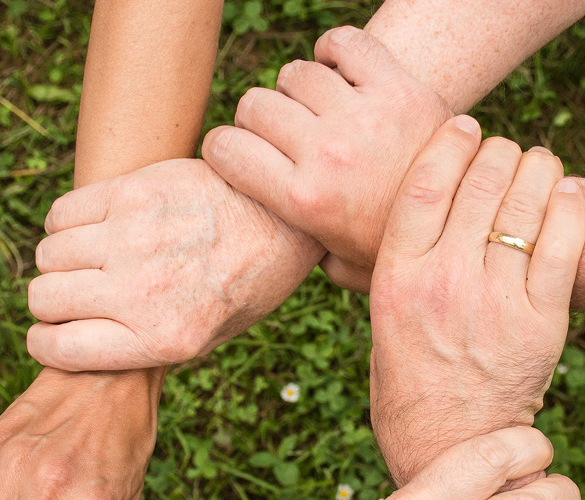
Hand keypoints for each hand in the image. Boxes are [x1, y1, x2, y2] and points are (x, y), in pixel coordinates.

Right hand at [26, 160, 323, 370]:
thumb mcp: (209, 337)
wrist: (283, 219)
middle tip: (77, 296)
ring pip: (48, 255)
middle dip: (52, 303)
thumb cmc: (247, 284)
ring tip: (91, 261)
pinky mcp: (134, 193)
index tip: (52, 335)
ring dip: (60, 262)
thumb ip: (147, 346)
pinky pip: (62, 213)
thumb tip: (86, 345)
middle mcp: (143, 292)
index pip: (59, 349)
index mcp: (164, 339)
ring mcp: (135, 239)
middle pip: (44, 298)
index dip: (46, 344)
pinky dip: (66, 224)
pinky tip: (95, 229)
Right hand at [202, 26, 450, 292]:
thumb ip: (300, 252)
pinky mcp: (398, 88)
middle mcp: (327, 154)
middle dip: (257, 120)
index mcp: (304, 201)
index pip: (225, 149)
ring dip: (297, 91)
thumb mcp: (340, 268)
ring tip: (315, 111)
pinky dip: (334, 51)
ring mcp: (363, 117)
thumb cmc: (394, 248)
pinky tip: (338, 74)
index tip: (234, 154)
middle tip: (279, 136)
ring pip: (295, 73)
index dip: (222, 149)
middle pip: (255, 105)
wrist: (465, 221)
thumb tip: (271, 242)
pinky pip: (345, 44)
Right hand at [369, 117, 584, 485]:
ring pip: (528, 202)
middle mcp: (443, 283)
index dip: (451, 142)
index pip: (426, 184)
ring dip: (539, 171)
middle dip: (500, 153)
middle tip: (505, 156)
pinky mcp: (539, 322)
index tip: (466, 127)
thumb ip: (400, 266)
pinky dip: (570, 208)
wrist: (446, 445)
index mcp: (396, 279)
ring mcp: (494, 301)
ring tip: (538, 170)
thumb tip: (424, 210)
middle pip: (482, 181)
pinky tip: (566, 196)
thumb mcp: (381, 321)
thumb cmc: (408, 383)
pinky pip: (565, 243)